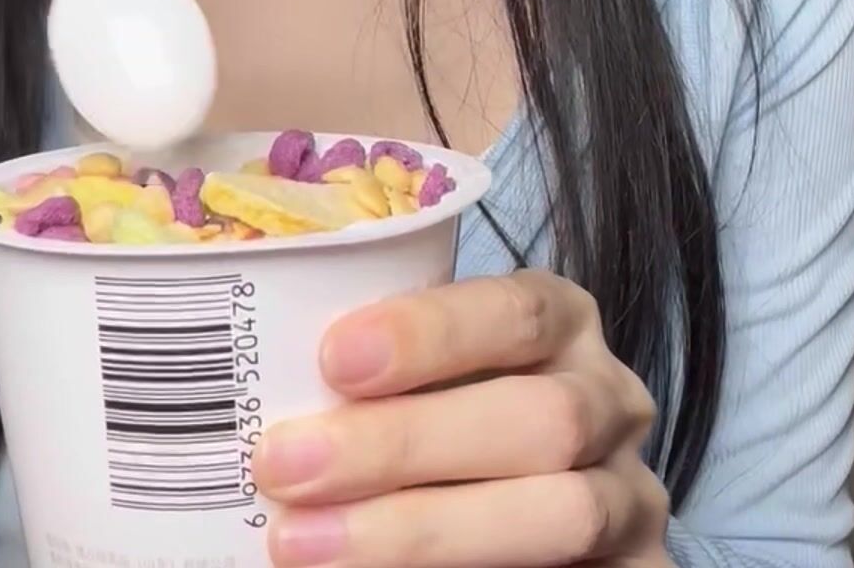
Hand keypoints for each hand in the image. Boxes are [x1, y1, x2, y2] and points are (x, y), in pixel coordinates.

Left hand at [255, 270, 672, 566]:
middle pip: (539, 416)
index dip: (432, 331)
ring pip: (562, 511)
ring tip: (301, 547)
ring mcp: (630, 498)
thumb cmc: (423, 438)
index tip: (334, 357)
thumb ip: (353, 382)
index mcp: (557, 329)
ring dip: (426, 530)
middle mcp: (607, 403)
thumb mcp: (400, 390)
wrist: (497, 534)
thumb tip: (223, 385)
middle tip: (284, 466)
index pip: (519, 309)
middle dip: (405, 443)